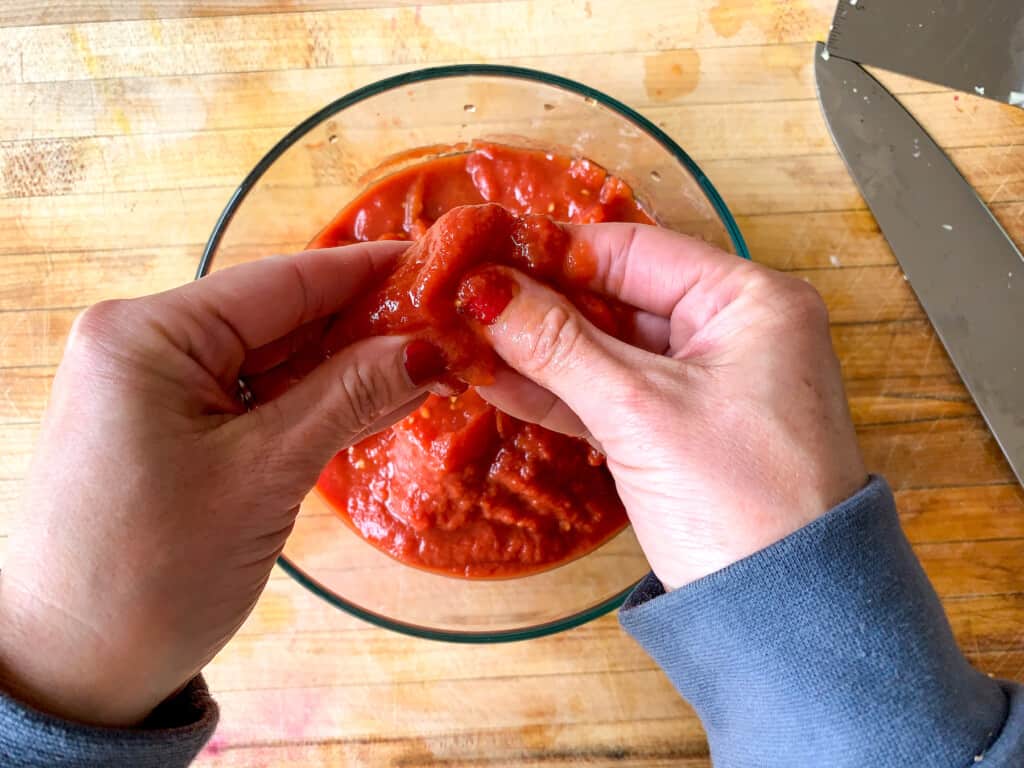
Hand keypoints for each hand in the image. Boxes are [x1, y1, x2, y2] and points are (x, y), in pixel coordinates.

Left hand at [0, 243, 444, 726]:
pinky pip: (252, 399)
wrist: (76, 671)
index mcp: (148, 334)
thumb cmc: (155, 572)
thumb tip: (431, 349)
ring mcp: (154, 387)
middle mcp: (144, 344)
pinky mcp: (167, 428)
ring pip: (270, 361)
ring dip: (343, 370)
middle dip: (361, 327)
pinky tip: (373, 401)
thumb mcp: (264, 474)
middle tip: (448, 327)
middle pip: (277, 319)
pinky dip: (310, 404)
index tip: (436, 262)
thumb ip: (348, 398)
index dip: (364, 272)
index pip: (279, 283)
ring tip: (428, 365)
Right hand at [474, 224, 867, 589]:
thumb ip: (558, 346)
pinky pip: (609, 397)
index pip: (636, 251)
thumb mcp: (641, 412)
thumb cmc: (738, 501)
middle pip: (616, 298)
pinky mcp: (678, 433)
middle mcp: (732, 333)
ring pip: (606, 351)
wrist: (783, 620)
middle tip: (462, 295)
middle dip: (538, 303)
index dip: (555, 250)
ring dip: (538, 350)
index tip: (484, 248)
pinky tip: (496, 379)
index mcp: (750, 303)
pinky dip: (558, 393)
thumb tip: (483, 290)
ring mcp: (703, 386)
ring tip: (464, 336)